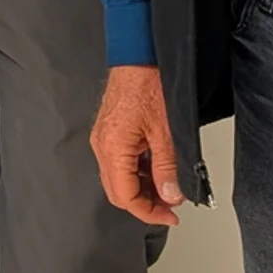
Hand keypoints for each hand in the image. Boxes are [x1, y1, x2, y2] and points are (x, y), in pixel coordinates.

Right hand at [92, 65, 187, 226]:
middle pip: (117, 191)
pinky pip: (120, 163)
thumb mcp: (166, 131)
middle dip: (144, 204)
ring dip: (142, 189)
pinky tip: (157, 171)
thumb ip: (167, 167)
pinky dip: (138, 173)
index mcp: (112, 148)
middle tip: (170, 209)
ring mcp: (103, 139)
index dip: (149, 212)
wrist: (138, 56)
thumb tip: (170, 195)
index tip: (170, 216)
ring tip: (168, 190)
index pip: (125, 196)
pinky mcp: (109, 132)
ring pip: (118, 179)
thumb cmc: (148, 83)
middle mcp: (102, 145)